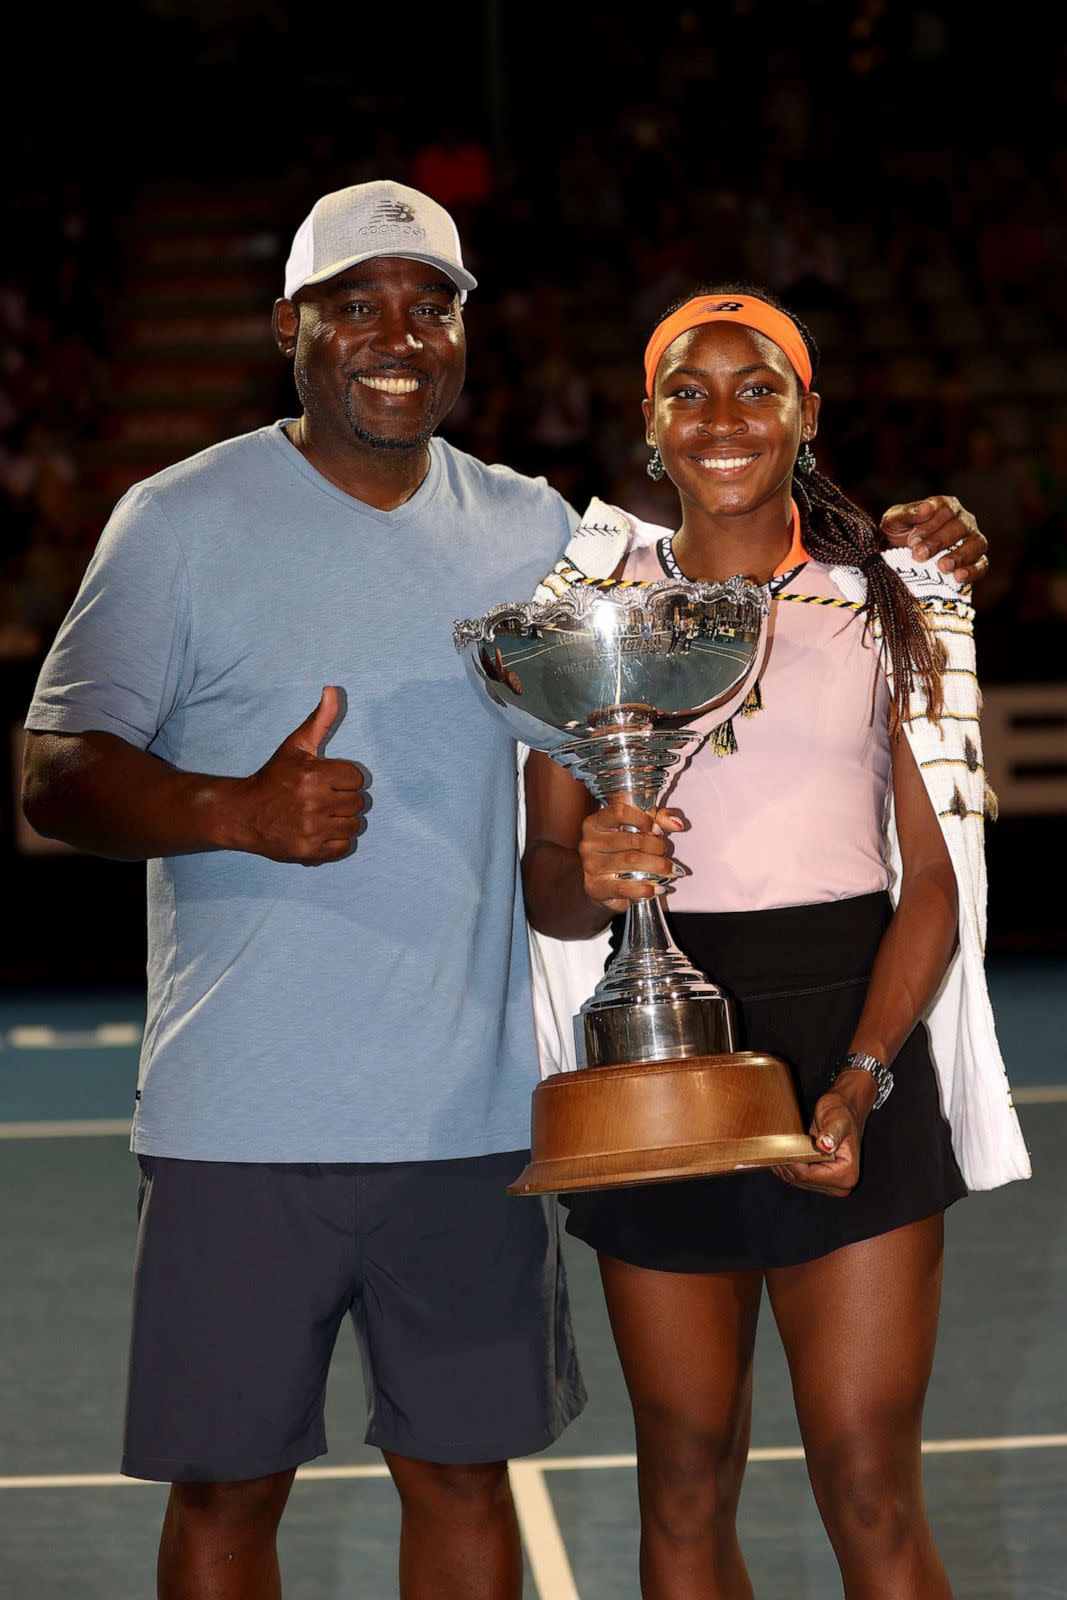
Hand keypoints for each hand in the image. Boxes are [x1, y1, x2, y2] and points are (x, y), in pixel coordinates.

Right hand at [231, 687, 364, 864]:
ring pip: (354, 826)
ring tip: (322, 815)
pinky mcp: (310, 852)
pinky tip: (320, 831)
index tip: (328, 781)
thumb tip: (332, 690)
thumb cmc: (274, 778)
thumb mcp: (295, 746)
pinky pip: (345, 847)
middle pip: (358, 803)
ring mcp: (312, 830)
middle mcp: (314, 803)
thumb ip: (320, 720)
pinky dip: (336, 842)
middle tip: (323, 799)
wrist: (244, 815)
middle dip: (344, 800)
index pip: (357, 779)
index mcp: (314, 775)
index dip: (344, 779)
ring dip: (342, 821)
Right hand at [578, 799, 686, 913]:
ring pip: (631, 863)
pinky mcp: (595, 887)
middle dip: (656, 847)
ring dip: (657, 867)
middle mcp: (589, 843)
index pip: (619, 812)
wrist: (603, 884)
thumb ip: (659, 820)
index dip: (643, 819)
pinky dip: (645, 889)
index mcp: (596, 823)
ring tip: (669, 871)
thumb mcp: (638, 830)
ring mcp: (590, 866)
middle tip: (665, 853)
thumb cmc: (622, 852)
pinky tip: (656, 888)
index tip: (657, 830)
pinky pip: (624, 887)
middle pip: (632, 840)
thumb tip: (677, 823)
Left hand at [772, 1069, 876, 1196]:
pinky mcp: (822, 1179)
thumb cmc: (842, 1113)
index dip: (791, 1162)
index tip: (780, 1149)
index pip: (809, 1175)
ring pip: (797, 1181)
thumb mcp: (837, 1120)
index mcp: (847, 1173)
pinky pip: (799, 1178)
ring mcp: (831, 1184)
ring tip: (776, 1150)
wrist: (846, 1110)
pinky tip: (782, 1154)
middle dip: (786, 1164)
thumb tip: (825, 1145)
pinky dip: (789, 1167)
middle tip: (774, 1148)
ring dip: (785, 1166)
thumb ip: (832, 1133)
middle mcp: (842, 1183)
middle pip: (802, 1181)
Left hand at [879, 495, 988, 584]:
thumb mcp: (894, 521)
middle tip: (919, 555)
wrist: (896, 557)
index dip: (929, 526)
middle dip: (938, 542)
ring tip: (943, 567)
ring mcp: (972, 540)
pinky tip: (959, 577)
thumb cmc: (898, 534)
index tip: (912, 541)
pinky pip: (982, 564)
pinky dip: (973, 570)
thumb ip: (908, 513)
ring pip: (976, 543)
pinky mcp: (975, 560)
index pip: (944, 510)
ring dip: (960, 555)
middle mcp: (962, 520)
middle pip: (960, 527)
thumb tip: (926, 508)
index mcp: (944, 506)